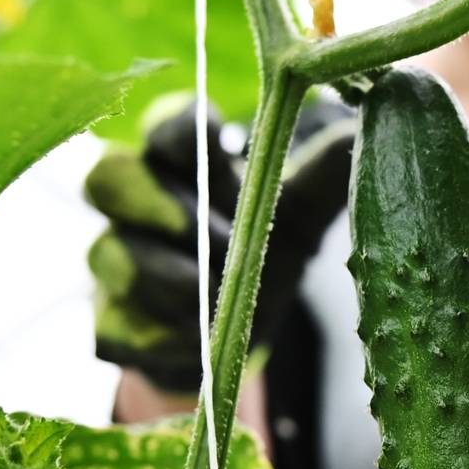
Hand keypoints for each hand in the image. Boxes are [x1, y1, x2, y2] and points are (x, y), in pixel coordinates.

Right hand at [86, 95, 354, 391]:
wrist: (239, 333)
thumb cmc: (264, 251)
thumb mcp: (300, 213)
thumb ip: (326, 172)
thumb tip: (361, 124)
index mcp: (178, 161)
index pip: (164, 125)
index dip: (182, 127)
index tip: (217, 134)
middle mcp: (131, 201)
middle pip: (107, 177)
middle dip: (165, 209)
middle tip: (221, 241)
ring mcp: (110, 260)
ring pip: (110, 256)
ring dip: (173, 282)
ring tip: (220, 302)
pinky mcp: (107, 322)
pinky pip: (116, 325)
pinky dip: (163, 339)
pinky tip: (197, 344)